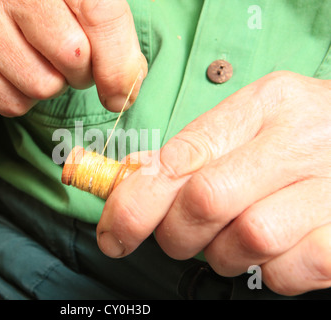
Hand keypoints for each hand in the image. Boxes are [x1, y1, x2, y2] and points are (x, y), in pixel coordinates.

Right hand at [0, 0, 146, 116]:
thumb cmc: (54, 8)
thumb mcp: (91, 7)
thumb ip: (116, 42)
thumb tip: (119, 96)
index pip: (100, 15)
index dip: (118, 63)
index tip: (120, 94)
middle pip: (73, 58)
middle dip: (82, 70)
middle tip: (70, 57)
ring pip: (42, 87)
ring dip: (50, 84)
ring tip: (39, 59)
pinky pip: (12, 104)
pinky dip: (22, 97)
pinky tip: (16, 69)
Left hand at [98, 71, 330, 295]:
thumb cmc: (303, 136)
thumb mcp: (252, 123)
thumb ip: (195, 150)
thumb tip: (131, 177)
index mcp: (265, 105)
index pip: (180, 158)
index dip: (135, 202)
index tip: (113, 231)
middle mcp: (299, 141)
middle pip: (205, 202)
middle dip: (176, 233)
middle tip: (181, 235)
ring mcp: (329, 190)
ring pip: (244, 241)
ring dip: (222, 252)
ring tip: (235, 235)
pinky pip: (282, 273)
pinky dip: (266, 272)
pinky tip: (275, 249)